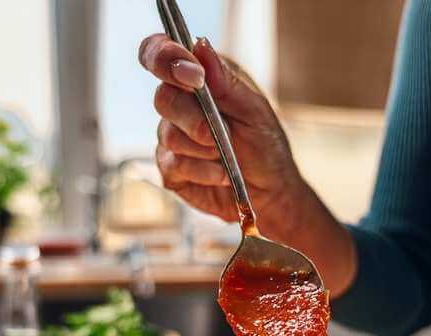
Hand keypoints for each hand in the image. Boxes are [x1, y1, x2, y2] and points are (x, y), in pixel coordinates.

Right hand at [138, 34, 355, 295]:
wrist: (270, 193)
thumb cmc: (265, 147)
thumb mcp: (255, 111)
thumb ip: (226, 82)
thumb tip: (199, 45)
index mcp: (198, 80)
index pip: (160, 53)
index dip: (164, 57)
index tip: (192, 75)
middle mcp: (179, 105)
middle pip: (163, 98)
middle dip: (195, 119)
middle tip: (222, 134)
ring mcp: (171, 138)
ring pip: (169, 135)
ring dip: (204, 149)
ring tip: (227, 156)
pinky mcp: (171, 170)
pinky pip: (174, 166)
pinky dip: (203, 171)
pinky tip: (221, 175)